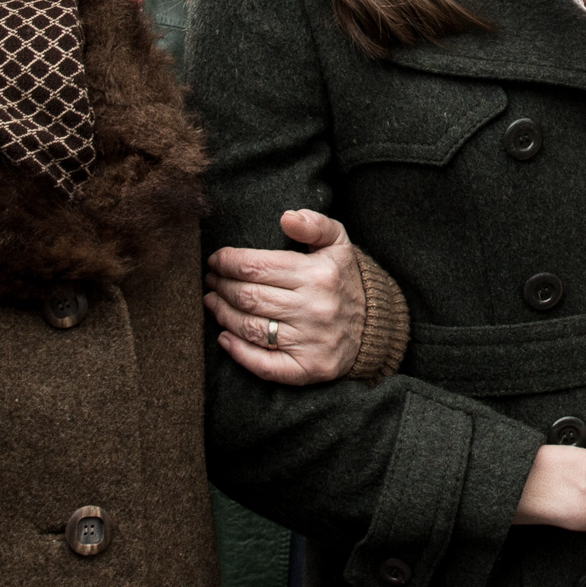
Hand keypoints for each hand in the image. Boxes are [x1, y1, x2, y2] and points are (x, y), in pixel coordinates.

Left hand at [208, 208, 364, 383]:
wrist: (375, 327)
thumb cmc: (344, 280)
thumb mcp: (338, 243)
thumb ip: (314, 224)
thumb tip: (286, 217)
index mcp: (318, 274)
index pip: (256, 266)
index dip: (227, 262)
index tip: (215, 260)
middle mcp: (314, 308)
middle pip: (247, 296)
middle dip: (220, 286)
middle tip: (210, 280)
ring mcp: (311, 341)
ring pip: (249, 328)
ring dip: (222, 314)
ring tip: (212, 302)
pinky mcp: (308, 369)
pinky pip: (263, 364)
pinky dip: (238, 352)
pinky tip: (224, 338)